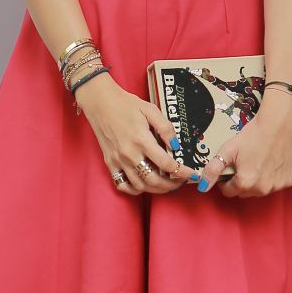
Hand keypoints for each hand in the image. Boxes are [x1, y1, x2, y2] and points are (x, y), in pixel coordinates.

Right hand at [74, 73, 193, 193]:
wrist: (100, 102)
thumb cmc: (126, 104)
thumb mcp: (150, 109)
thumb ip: (166, 128)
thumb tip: (177, 145)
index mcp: (141, 139)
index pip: (166, 164)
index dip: (182, 172)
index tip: (191, 174)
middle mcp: (129, 153)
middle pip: (154, 180)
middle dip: (172, 184)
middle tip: (181, 181)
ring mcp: (118, 160)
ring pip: (140, 186)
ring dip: (156, 189)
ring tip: (167, 184)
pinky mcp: (110, 163)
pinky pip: (122, 185)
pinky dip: (135, 190)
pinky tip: (145, 185)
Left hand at [210, 92, 291, 198]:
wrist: (279, 124)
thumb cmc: (253, 135)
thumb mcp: (228, 150)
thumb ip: (213, 170)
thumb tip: (202, 186)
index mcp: (245, 183)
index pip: (229, 191)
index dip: (225, 181)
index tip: (230, 169)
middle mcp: (262, 189)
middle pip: (245, 192)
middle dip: (241, 181)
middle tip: (244, 163)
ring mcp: (277, 186)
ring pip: (261, 189)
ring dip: (257, 181)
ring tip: (258, 161)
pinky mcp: (289, 180)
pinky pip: (276, 184)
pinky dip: (272, 177)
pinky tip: (271, 162)